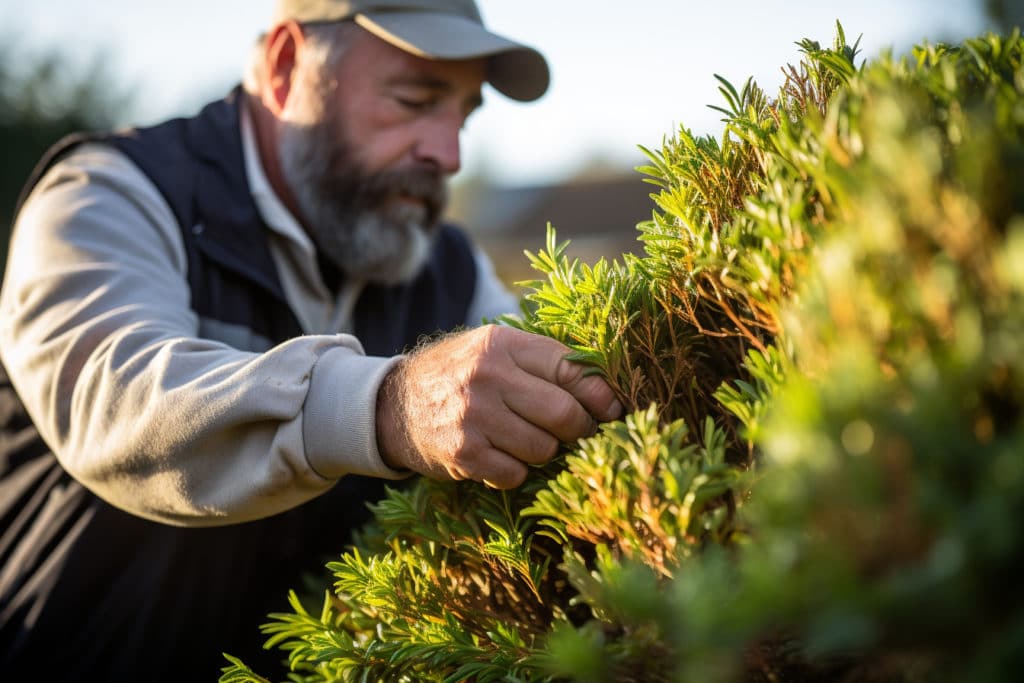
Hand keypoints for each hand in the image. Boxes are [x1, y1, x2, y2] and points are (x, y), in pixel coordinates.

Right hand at [376, 325, 621, 487]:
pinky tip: (498, 455)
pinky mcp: (464, 453)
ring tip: (524, 438)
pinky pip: (516, 473)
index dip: (601, 394)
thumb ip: (543, 362)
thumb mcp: (494, 350)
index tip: (613, 410)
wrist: (394, 406)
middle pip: (565, 413)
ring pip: (545, 448)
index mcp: (503, 344)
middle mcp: (488, 376)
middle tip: (575, 431)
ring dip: (544, 450)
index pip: (571, 369)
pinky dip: (515, 470)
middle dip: (579, 428)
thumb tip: (607, 391)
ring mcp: (474, 416)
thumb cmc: (461, 376)